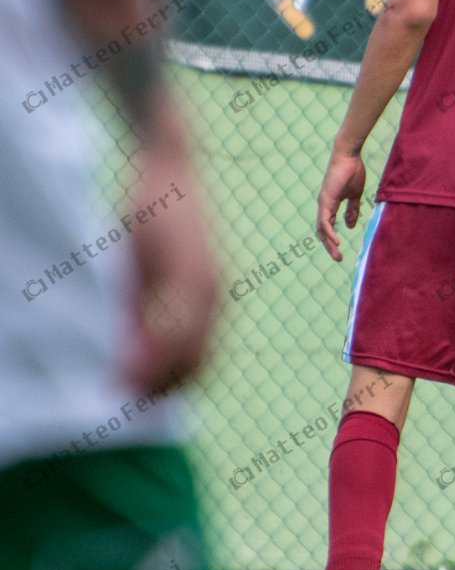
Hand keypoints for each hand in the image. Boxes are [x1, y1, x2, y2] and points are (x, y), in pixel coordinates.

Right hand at [122, 116, 219, 396]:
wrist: (169, 168)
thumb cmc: (156, 217)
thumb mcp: (144, 274)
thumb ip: (142, 314)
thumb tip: (135, 354)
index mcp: (208, 298)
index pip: (198, 357)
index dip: (171, 383)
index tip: (143, 399)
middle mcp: (213, 295)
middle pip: (195, 359)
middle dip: (163, 385)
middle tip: (129, 401)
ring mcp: (205, 283)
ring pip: (187, 347)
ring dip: (157, 373)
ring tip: (126, 389)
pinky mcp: (190, 269)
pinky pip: (175, 321)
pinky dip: (154, 348)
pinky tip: (130, 361)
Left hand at [317, 147, 367, 260]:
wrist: (348, 157)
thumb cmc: (352, 172)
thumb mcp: (354, 195)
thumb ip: (352, 210)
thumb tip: (350, 226)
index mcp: (331, 205)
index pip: (329, 226)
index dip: (333, 238)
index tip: (340, 250)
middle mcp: (324, 206)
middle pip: (323, 231)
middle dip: (329, 246)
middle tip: (338, 258)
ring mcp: (323, 203)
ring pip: (322, 229)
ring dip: (329, 243)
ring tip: (337, 254)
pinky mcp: (325, 201)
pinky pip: (325, 221)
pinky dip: (329, 232)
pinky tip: (336, 241)